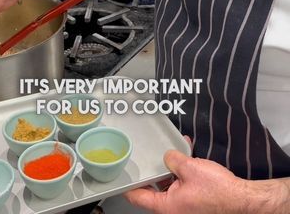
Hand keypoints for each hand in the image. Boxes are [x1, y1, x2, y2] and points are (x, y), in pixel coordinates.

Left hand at [125, 151, 267, 213]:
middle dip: (154, 171)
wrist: (240, 199)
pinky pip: (183, 184)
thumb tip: (168, 156)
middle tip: (148, 158)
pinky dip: (183, 172)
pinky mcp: (195, 201)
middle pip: (154, 190)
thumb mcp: (189, 168)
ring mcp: (184, 206)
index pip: (138, 197)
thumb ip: (173, 160)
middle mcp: (174, 209)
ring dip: (171, 169)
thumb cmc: (217, 192)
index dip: (128, 185)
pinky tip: (188, 156)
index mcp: (166, 206)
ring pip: (170, 185)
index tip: (121, 178)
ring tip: (174, 152)